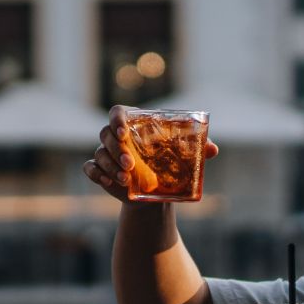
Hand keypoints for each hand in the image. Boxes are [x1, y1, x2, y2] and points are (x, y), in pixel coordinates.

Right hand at [82, 105, 218, 201]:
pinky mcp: (100, 170)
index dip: (117, 119)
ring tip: (127, 180)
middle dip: (117, 149)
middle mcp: (116, 136)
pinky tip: (110, 182)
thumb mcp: (184, 156)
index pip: (117, 112)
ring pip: (100, 153)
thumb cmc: (169, 164)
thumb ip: (197, 149)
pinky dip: (97, 174)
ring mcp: (106, 153)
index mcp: (133, 124)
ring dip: (111, 166)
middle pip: (106, 134)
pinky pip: (90, 168)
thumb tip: (213, 149)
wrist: (155, 191)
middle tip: (131, 164)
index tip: (125, 132)